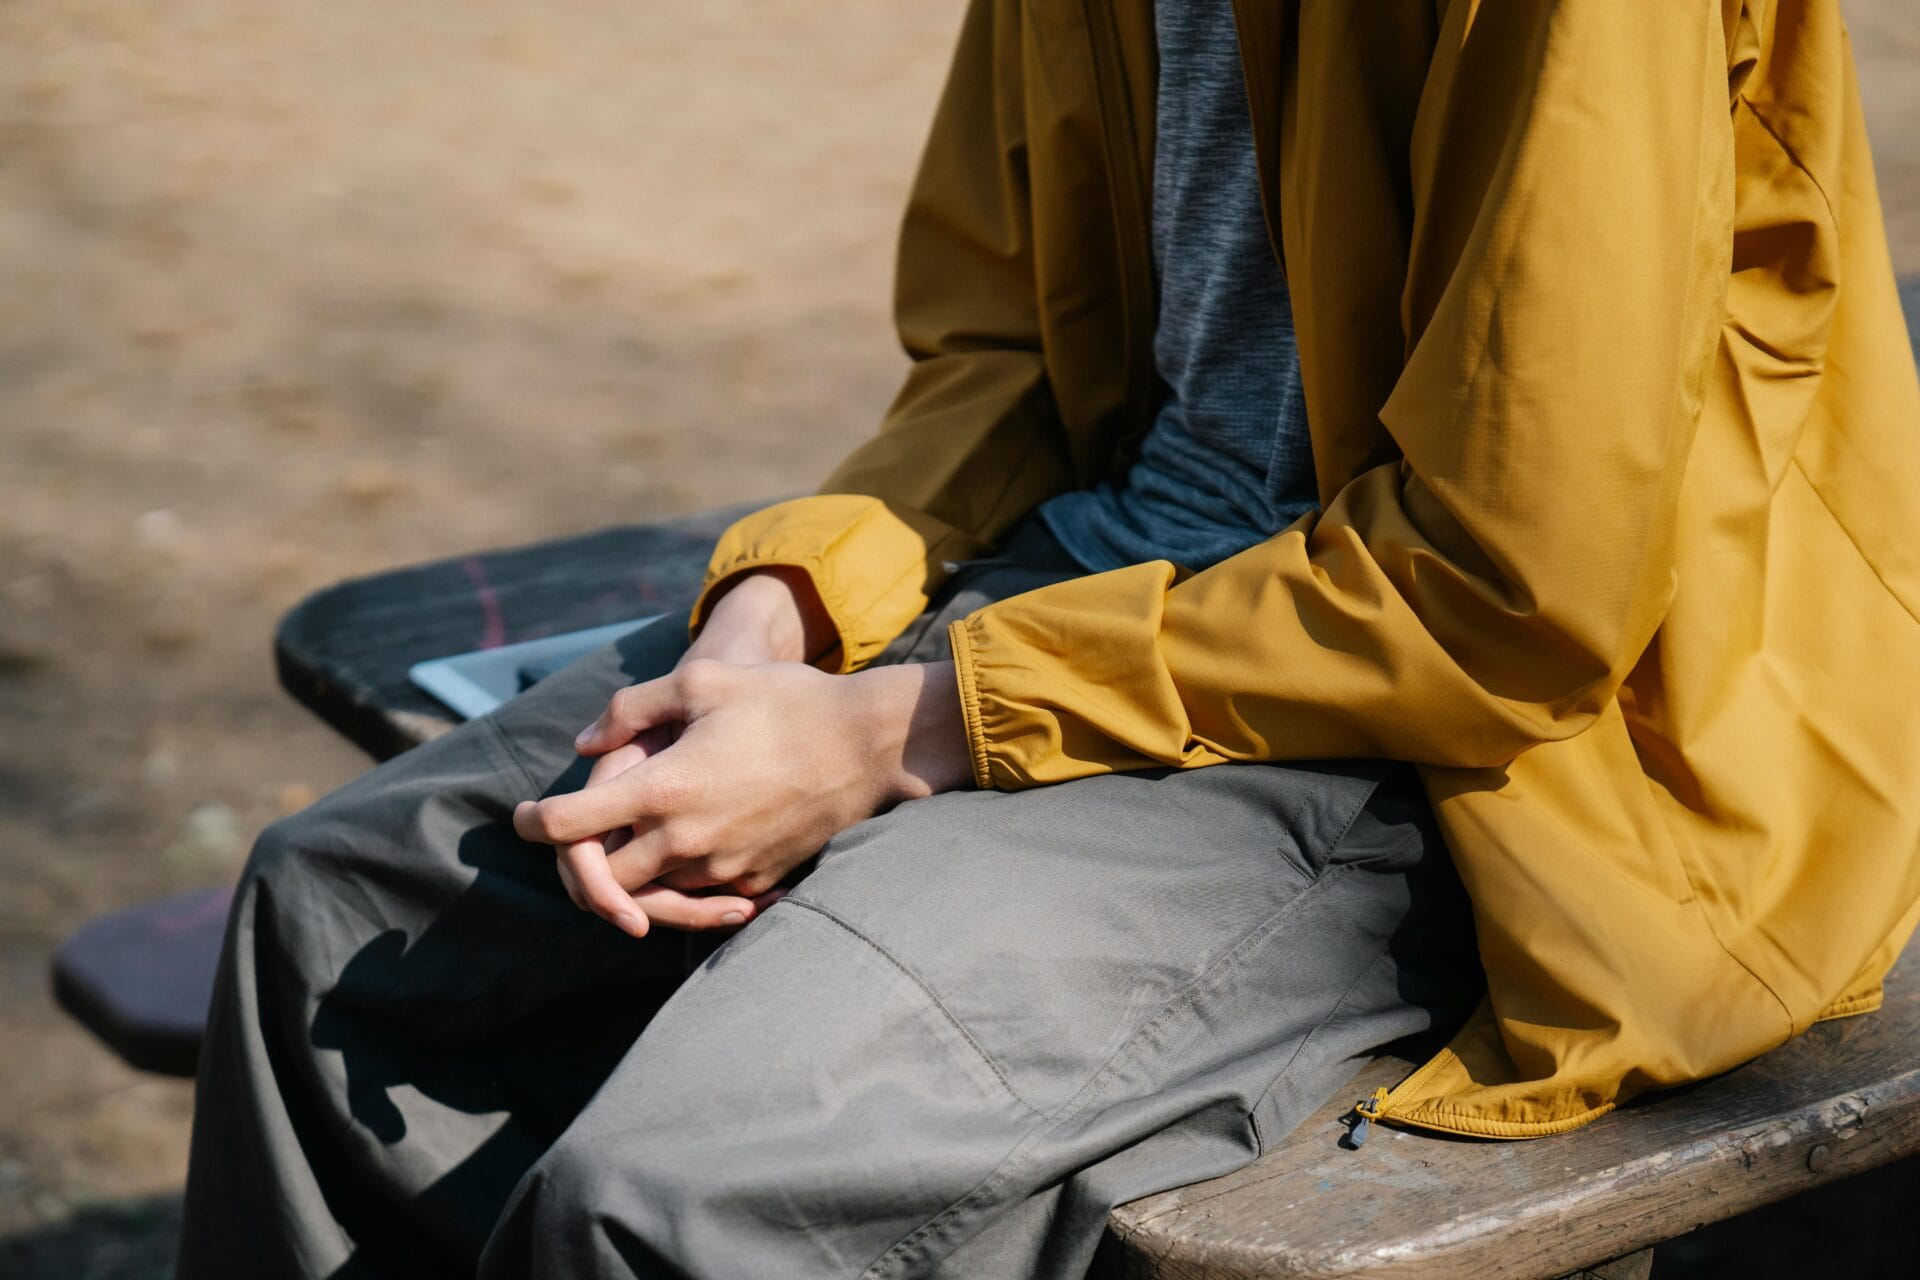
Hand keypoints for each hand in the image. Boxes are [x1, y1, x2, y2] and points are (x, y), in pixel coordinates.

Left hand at [539, 565, 836, 929]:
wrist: (869, 745)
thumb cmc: (786, 702)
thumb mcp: (703, 681)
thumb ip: (632, 710)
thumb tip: (585, 742)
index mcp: (663, 789)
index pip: (567, 825)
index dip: (530, 822)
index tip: (521, 817)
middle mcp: (686, 840)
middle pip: (602, 881)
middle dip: (579, 865)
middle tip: (576, 839)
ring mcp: (723, 868)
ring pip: (650, 896)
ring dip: (631, 877)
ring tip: (630, 843)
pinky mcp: (756, 882)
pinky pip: (701, 897)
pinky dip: (682, 883)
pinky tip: (688, 849)